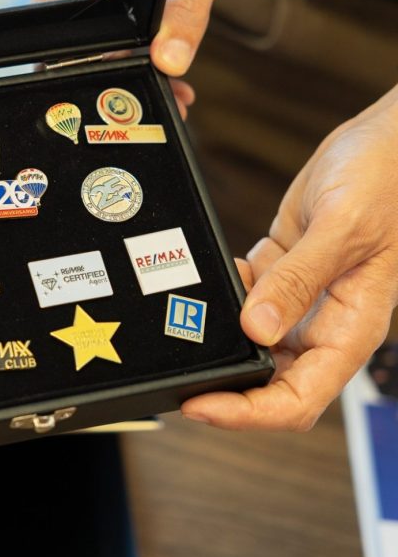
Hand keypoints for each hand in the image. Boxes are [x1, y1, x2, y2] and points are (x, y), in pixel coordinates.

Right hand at [32, 0, 243, 107]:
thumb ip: (182, 20)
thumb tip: (169, 60)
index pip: (48, 26)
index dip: (66, 63)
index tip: (101, 86)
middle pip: (67, 43)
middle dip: (106, 74)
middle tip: (146, 93)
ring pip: (89, 45)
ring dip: (124, 67)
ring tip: (166, 84)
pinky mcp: (97, 2)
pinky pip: (104, 38)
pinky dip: (131, 55)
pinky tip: (162, 69)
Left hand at [181, 89, 397, 429]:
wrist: (384, 144)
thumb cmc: (385, 181)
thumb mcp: (344, 228)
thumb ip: (300, 280)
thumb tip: (258, 328)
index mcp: (351, 327)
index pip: (299, 397)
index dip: (248, 413)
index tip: (202, 405)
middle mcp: (324, 320)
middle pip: (270, 378)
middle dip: (225, 384)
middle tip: (178, 373)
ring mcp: (301, 295)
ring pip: (254, 338)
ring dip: (221, 337)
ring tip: (184, 323)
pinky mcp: (282, 267)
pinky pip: (245, 294)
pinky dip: (225, 292)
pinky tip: (215, 277)